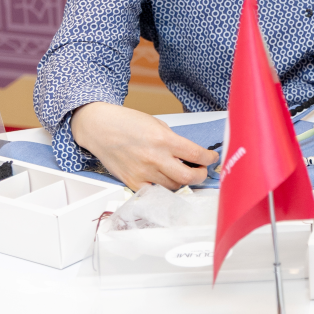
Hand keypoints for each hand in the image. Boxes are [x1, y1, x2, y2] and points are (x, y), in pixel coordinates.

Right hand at [70, 101, 218, 190]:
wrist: (100, 128)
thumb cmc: (128, 123)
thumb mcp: (158, 125)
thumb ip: (174, 141)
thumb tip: (190, 155)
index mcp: (164, 140)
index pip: (197, 154)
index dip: (209, 158)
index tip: (212, 158)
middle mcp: (155, 158)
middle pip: (188, 177)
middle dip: (201, 175)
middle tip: (201, 170)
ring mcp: (142, 173)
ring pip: (173, 186)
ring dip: (182, 181)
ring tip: (183, 172)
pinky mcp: (131, 182)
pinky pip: (154, 191)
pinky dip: (163, 187)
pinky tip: (165, 178)